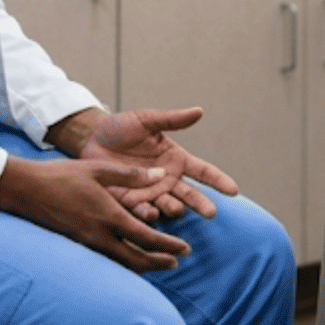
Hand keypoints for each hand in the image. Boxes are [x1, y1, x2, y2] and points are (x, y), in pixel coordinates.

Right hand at [0, 156, 191, 271]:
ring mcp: (87, 242)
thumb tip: (160, 174)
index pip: (146, 238)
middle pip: (135, 259)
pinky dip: (123, 261)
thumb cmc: (62, 175)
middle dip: (158, 263)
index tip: (184, 249)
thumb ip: (131, 175)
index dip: (168, 245)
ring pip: (121, 263)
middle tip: (176, 263)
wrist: (26, 190)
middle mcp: (100, 235)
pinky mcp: (78, 243)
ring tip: (158, 264)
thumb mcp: (99, 168)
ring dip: (142, 265)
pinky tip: (128, 256)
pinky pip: (107, 258)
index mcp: (109, 216)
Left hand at [80, 107, 239, 221]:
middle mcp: (167, 179)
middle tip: (211, 212)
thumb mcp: (146, 120)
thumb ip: (171, 119)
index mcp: (176, 160)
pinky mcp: (131, 202)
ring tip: (175, 208)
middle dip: (201, 204)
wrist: (91, 140)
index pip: (204, 172)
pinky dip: (148, 213)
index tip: (233, 190)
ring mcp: (150, 193)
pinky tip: (151, 213)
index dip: (219, 181)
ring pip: (169, 206)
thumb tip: (199, 111)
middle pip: (190, 194)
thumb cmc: (121, 128)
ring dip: (173, 208)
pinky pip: (143, 211)